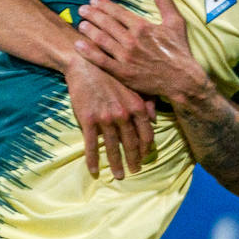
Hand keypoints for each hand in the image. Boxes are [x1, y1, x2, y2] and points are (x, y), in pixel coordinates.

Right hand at [63, 55, 154, 180]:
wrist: (84, 62)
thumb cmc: (109, 71)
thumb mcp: (131, 83)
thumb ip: (145, 101)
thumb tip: (154, 119)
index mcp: (136, 105)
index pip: (146, 134)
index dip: (146, 148)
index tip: (145, 157)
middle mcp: (123, 114)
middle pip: (131, 144)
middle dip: (134, 160)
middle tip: (135, 171)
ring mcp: (105, 118)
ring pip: (113, 147)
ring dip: (116, 164)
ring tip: (119, 176)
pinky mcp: (88, 119)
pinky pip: (92, 145)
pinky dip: (93, 160)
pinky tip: (93, 171)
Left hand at [74, 0, 208, 102]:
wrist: (182, 80)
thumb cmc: (179, 50)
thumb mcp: (175, 22)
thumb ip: (164, 1)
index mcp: (143, 27)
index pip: (117, 12)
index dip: (103, 5)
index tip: (93, 0)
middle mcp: (132, 40)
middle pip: (106, 24)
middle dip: (92, 14)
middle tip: (82, 9)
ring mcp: (126, 57)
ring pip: (101, 40)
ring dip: (89, 30)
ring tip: (80, 23)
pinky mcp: (123, 73)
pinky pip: (101, 61)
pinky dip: (89, 52)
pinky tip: (78, 44)